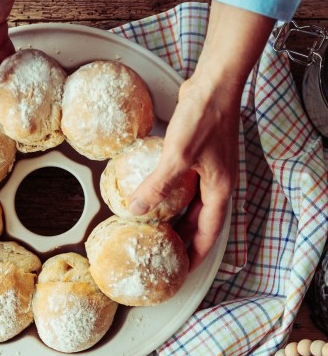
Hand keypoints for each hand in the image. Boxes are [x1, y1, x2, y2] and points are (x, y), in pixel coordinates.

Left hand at [130, 73, 240, 270]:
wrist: (213, 85)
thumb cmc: (204, 118)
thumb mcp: (178, 156)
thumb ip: (157, 185)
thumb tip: (136, 210)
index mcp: (218, 190)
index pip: (208, 234)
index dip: (196, 255)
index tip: (182, 271)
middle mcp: (216, 184)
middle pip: (199, 222)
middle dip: (184, 240)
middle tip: (164, 254)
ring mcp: (207, 170)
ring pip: (190, 203)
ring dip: (175, 218)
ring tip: (155, 231)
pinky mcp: (197, 156)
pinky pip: (183, 184)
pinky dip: (170, 195)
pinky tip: (154, 196)